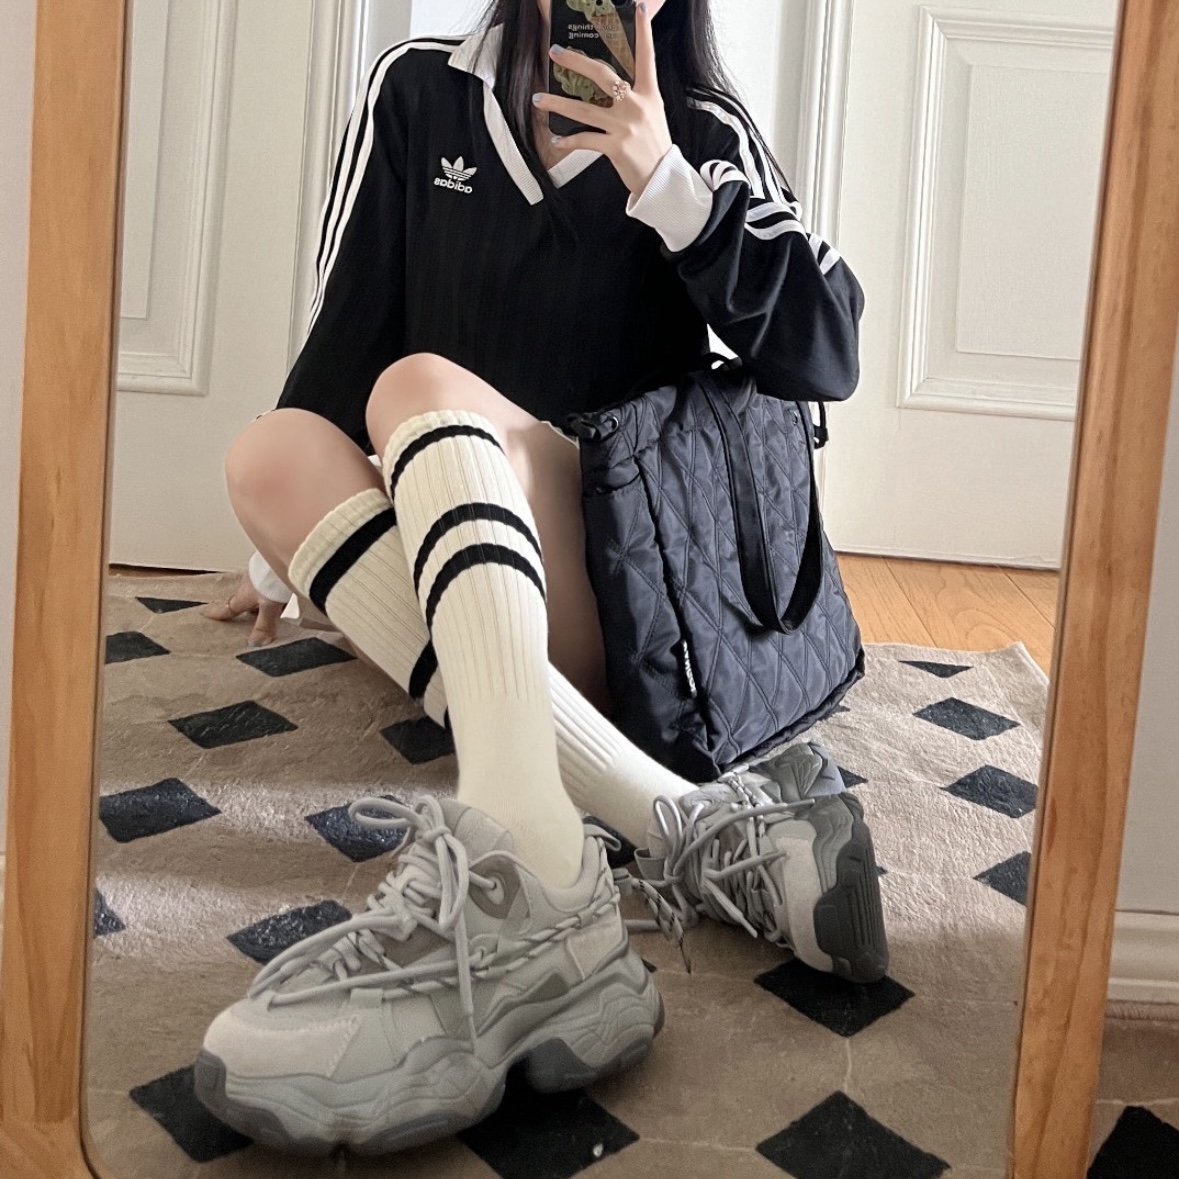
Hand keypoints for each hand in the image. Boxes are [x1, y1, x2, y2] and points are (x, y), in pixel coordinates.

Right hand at [201, 572, 284, 646]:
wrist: (288, 555)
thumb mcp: (269, 607)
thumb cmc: (272, 578)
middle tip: (248, 617)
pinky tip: (287, 593)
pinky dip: (277, 590)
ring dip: (264, 598)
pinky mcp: (275, 569)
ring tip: (272, 607)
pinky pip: (273, 583)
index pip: (229, 607)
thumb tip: (255, 643)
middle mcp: (251, 584)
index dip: (218, 613)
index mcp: (244, 594)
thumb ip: (264, 625)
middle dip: (247, 608)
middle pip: (246, 599)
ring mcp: (263, 575)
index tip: (206, 614)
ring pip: (260, 590)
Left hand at [533, 2, 671, 197]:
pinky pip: (585, 140)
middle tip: (556, 53)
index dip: (643, 32)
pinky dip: (568, 140)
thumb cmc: (655, 147)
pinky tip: (556, 139)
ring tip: (539, 100)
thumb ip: (636, 98)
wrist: (662, 179)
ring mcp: (624, 127)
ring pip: (584, 110)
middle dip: (575, 62)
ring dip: (557, 104)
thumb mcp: (653, 115)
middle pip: (602, 75)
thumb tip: (614, 87)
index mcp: (648, 95)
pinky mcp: (616, 147)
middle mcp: (636, 106)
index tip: (638, 8)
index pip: (646, 57)